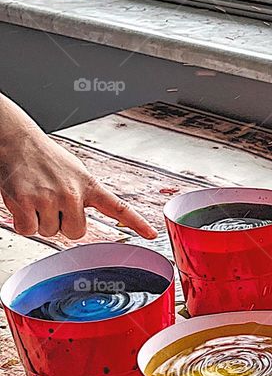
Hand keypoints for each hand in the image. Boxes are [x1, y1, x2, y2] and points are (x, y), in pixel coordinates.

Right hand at [0, 96, 156, 239]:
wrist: (16, 141)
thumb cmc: (45, 158)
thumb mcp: (76, 173)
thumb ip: (85, 194)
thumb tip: (89, 215)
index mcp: (89, 186)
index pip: (119, 208)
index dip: (137, 223)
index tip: (151, 234)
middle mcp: (72, 194)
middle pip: (76, 233)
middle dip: (63, 223)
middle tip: (52, 203)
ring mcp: (49, 199)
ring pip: (50, 232)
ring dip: (41, 220)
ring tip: (36, 196)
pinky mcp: (25, 204)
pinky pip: (29, 230)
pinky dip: (23, 222)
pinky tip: (23, 203)